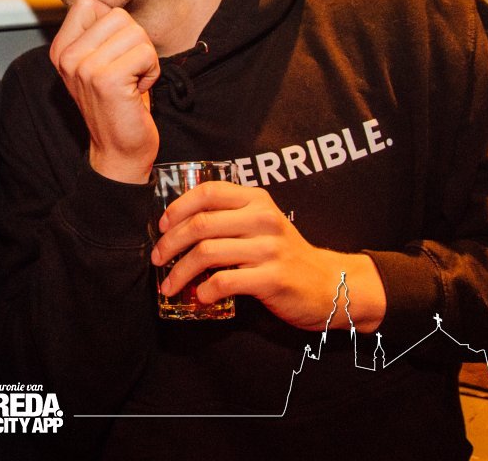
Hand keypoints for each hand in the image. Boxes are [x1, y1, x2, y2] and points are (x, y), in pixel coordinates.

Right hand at [49, 0, 159, 182]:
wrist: (119, 151)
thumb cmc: (118, 104)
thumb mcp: (98, 63)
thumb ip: (98, 33)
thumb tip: (110, 0)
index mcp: (61, 49)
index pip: (90, 3)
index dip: (114, 25)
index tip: (113, 54)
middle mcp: (67, 57)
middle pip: (118, 15)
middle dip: (134, 42)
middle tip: (126, 71)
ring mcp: (84, 67)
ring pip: (136, 33)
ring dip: (145, 58)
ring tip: (131, 81)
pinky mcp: (107, 79)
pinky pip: (146, 53)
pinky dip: (152, 72)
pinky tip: (136, 90)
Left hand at [151, 182, 385, 331]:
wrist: (330, 283)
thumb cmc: (284, 254)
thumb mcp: (261, 225)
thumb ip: (229, 218)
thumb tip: (178, 226)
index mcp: (257, 201)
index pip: (208, 192)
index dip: (178, 207)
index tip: (162, 226)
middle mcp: (263, 219)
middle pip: (200, 224)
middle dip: (170, 243)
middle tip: (157, 258)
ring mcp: (269, 248)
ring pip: (207, 252)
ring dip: (180, 271)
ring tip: (169, 285)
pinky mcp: (272, 278)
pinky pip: (225, 280)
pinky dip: (205, 289)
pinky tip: (200, 295)